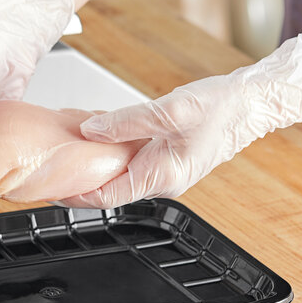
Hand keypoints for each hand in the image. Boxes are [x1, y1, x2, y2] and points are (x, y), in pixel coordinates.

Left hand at [60, 30, 301, 207]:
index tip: (51, 190)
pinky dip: (112, 158)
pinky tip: (98, 143)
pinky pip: (131, 166)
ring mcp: (164, 174)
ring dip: (95, 170)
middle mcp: (162, 182)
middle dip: (80, 184)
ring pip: (120, 178)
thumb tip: (90, 130)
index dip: (76, 196)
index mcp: (161, 177)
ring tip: (69, 158)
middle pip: (110, 191)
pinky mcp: (166, 162)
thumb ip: (125, 121)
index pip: (107, 198)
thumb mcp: (169, 110)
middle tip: (52, 172)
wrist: (250, 105)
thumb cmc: (221, 109)